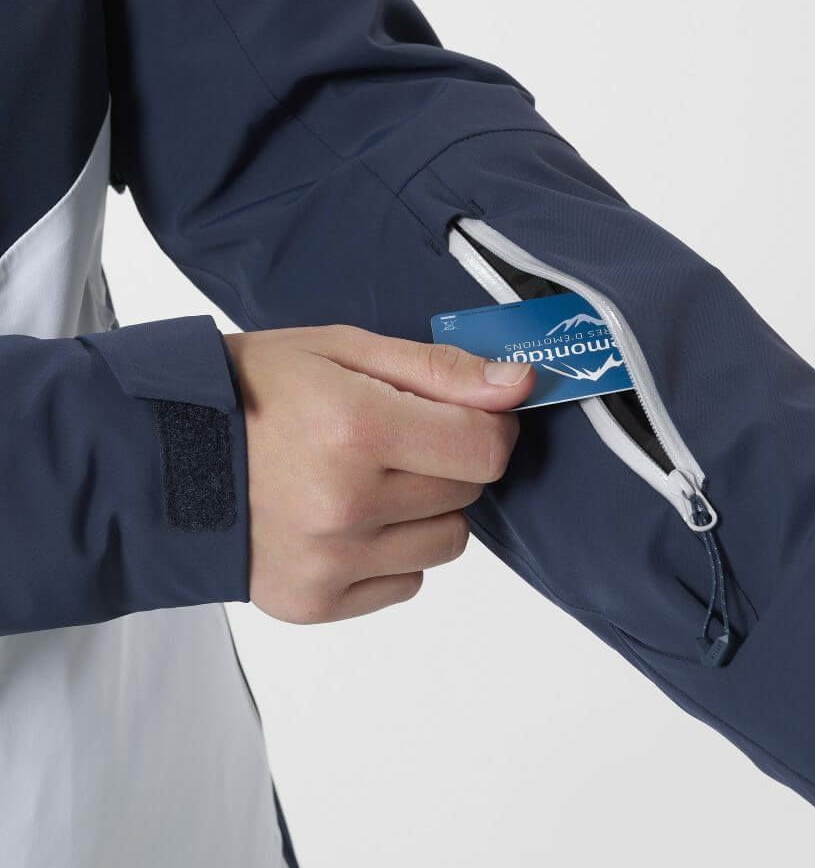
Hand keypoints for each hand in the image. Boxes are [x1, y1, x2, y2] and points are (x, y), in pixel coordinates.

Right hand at [223, 326, 533, 623]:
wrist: (158, 458)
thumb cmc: (249, 392)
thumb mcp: (342, 350)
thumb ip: (438, 369)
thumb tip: (518, 385)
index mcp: (356, 429)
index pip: (485, 447)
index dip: (491, 425)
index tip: (471, 414)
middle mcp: (345, 505)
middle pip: (469, 492)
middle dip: (449, 459)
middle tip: (396, 439)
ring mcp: (329, 562)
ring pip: (448, 542)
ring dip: (427, 509)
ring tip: (369, 480)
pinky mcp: (314, 602)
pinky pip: (406, 583)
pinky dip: (393, 552)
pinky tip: (347, 520)